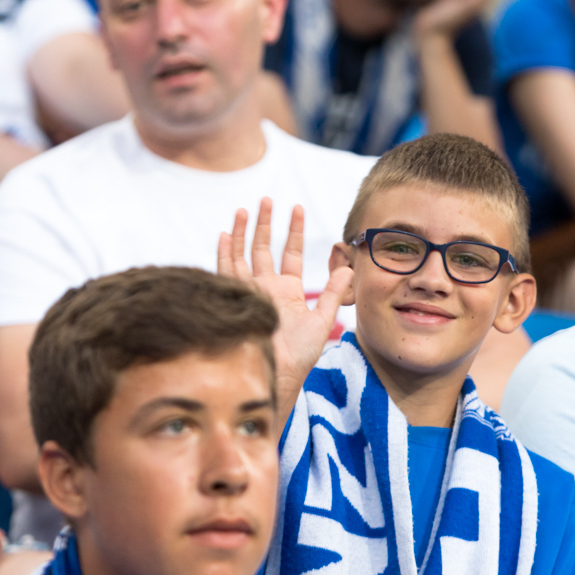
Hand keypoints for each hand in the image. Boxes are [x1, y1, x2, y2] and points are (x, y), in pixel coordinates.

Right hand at [218, 199, 352, 417]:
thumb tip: (350, 268)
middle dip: (264, 224)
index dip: (294, 231)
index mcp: (289, 290)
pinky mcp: (235, 301)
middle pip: (263, 248)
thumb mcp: (321, 320)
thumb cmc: (300, 355)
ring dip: (243, 233)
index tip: (297, 208)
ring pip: (242, 256)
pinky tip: (225, 235)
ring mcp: (249, 292)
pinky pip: (225, 273)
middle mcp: (267, 288)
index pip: (291, 253)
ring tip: (244, 210)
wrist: (278, 374)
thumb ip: (332, 293)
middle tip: (267, 200)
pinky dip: (225, 254)